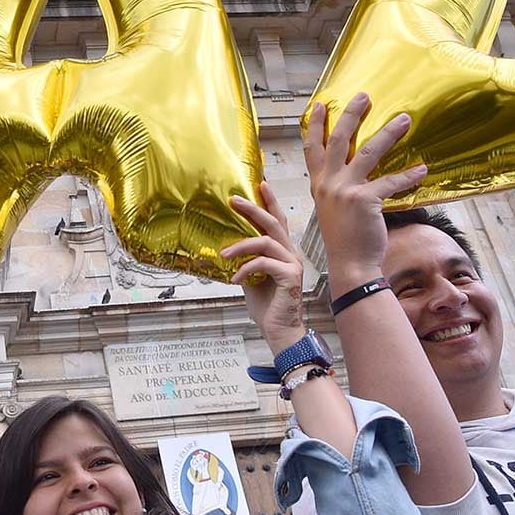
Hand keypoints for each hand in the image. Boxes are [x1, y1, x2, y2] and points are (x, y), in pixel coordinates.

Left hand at [221, 181, 307, 352]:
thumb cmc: (266, 306)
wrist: (278, 331)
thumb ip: (244, 260)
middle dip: (254, 208)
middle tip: (234, 200)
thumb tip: (225, 247)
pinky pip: (264, 263)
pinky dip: (246, 268)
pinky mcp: (290, 276)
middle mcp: (290, 253)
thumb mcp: (250, 278)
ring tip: (223, 253)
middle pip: (273, 223)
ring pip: (266, 241)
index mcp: (282, 251)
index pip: (277, 221)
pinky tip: (235, 278)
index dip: (269, 202)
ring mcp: (292, 264)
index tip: (259, 184)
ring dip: (241, 245)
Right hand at [302, 93, 426, 285]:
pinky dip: (409, 175)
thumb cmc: (345, 239)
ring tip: (404, 118)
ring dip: (388, 133)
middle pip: (339, 140)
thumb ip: (337, 188)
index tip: (321, 104)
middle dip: (351, 114)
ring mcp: (345, 190)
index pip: (312, 148)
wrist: (350, 264)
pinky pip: (391, 182)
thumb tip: (352, 172)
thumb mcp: (332, 209)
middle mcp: (328, 184)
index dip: (315, 125)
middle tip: (364, 96)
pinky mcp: (365, 200)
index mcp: (319, 185)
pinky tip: (422, 169)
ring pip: (368, 152)